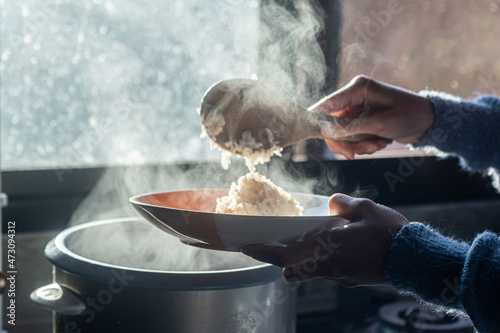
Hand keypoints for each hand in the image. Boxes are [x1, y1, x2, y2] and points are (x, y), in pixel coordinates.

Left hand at [241, 193, 407, 286]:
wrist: (415, 261)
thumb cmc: (390, 235)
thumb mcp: (365, 209)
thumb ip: (343, 204)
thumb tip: (333, 204)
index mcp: (325, 248)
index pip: (284, 255)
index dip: (263, 252)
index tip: (247, 247)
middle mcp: (328, 266)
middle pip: (291, 268)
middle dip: (279, 259)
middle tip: (274, 244)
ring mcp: (339, 275)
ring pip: (309, 270)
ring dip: (301, 258)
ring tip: (307, 240)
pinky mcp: (351, 279)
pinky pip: (327, 271)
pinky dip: (321, 260)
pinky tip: (334, 245)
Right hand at [310, 75, 433, 158]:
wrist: (428, 121)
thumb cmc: (409, 115)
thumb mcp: (379, 123)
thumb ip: (351, 127)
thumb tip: (325, 132)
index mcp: (357, 88)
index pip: (327, 104)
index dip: (317, 121)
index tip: (316, 136)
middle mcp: (353, 96)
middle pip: (331, 124)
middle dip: (345, 141)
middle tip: (355, 154)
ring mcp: (356, 109)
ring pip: (341, 134)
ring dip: (357, 145)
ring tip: (377, 145)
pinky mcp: (361, 120)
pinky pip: (351, 137)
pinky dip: (363, 144)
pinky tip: (379, 142)